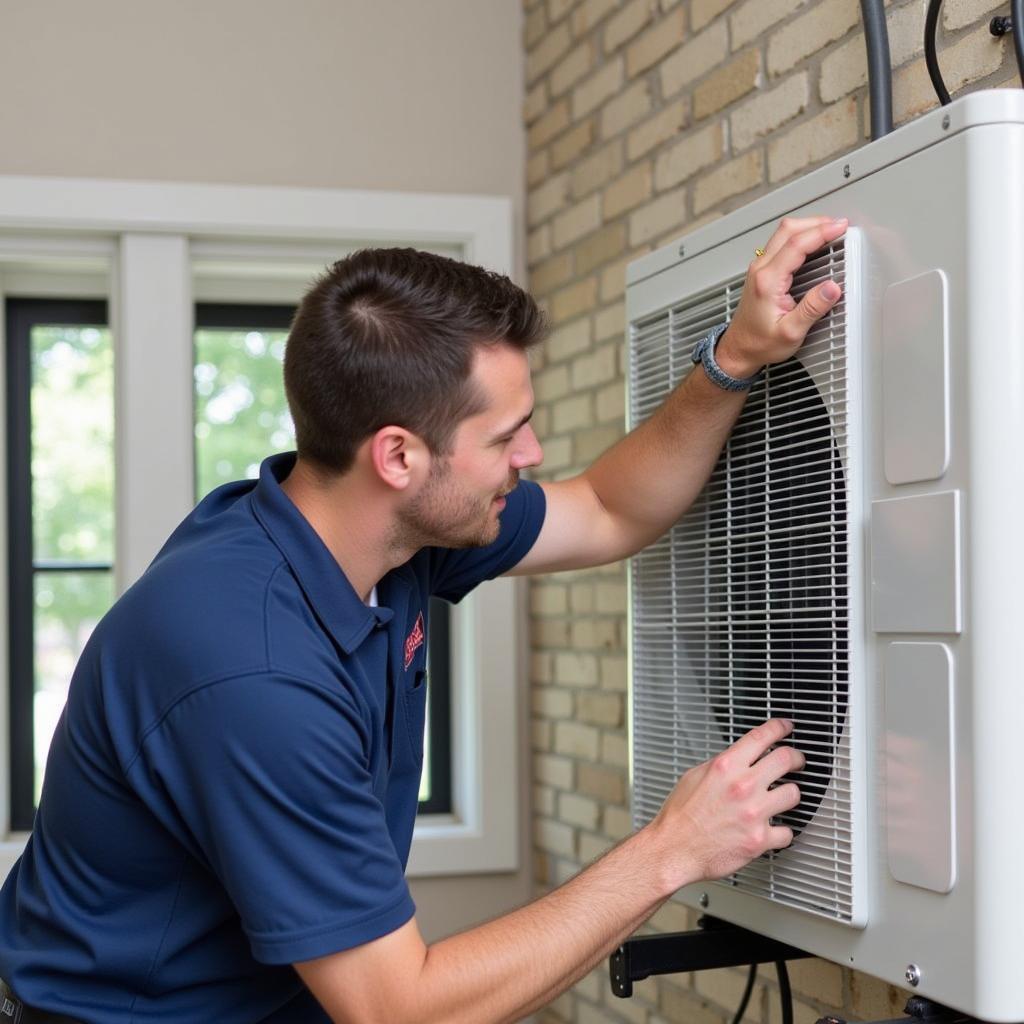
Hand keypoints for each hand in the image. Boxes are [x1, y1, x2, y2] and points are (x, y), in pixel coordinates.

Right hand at [648, 718, 803, 890]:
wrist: (674, 849)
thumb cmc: (680, 816)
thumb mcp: (694, 776)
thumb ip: (721, 765)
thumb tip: (737, 758)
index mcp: (725, 766)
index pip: (761, 737)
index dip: (779, 728)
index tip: (785, 728)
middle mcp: (742, 786)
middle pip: (786, 759)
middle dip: (796, 758)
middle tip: (796, 761)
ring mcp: (754, 813)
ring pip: (793, 794)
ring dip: (789, 794)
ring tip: (781, 798)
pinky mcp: (759, 839)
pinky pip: (787, 832)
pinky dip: (781, 832)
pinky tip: (773, 829)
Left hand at [715, 216, 847, 379]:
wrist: (738, 350)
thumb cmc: (759, 344)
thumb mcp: (790, 333)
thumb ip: (812, 309)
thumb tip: (832, 288)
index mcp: (768, 282)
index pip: (796, 245)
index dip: (821, 232)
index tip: (840, 228)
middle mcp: (760, 270)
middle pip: (788, 230)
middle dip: (816, 222)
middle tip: (840, 226)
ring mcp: (759, 268)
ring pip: (783, 233)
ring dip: (808, 226)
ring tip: (830, 231)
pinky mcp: (761, 271)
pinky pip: (780, 243)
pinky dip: (800, 236)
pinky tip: (813, 242)